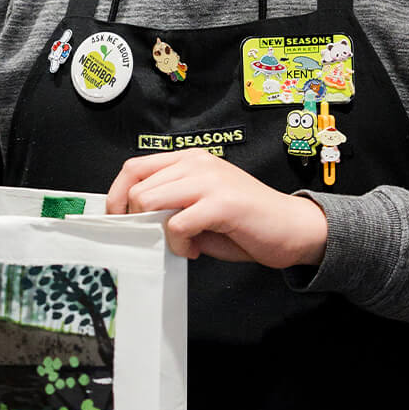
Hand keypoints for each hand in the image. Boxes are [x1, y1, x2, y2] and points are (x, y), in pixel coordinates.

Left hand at [106, 149, 328, 269]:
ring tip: (178, 243)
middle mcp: (197, 163)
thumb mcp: (200, 206)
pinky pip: (177, 224)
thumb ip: (169, 205)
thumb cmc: (245, 221)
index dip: (116, 196)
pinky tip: (194, 249)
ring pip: (150, 200)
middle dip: (135, 220)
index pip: (134, 168)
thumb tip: (135, 221)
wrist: (292, 228)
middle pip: (136, 187)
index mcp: (189, 160)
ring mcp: (210, 180)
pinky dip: (178, 244)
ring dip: (155, 230)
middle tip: (154, 238)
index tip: (118, 220)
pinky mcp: (222, 203)